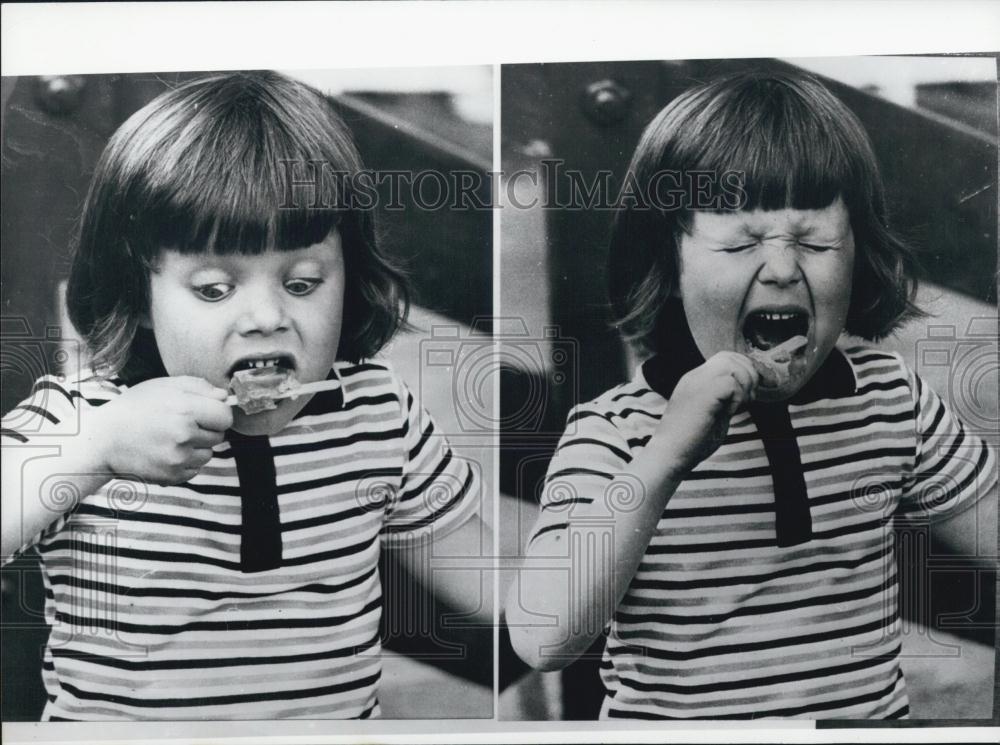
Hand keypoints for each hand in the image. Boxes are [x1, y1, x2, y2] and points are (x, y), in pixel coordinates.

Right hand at [91, 376, 232, 484]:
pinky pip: (195, 469)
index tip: (206, 412)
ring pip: (208, 454)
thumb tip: (225, 397)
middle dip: (206, 430)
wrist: (103, 440)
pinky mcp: (172, 476)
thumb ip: (200, 387)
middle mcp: (184, 435)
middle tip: (182, 424)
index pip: (226, 416)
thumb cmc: (135, 408)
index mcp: (185, 409)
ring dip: (197, 447)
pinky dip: (186, 463)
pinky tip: (166, 452)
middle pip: (219, 436)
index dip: (217, 413)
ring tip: (171, 439)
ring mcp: (178, 458)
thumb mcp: (164, 386)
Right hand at [652, 352, 759, 476]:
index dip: (744, 370)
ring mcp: (698, 382)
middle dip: (749, 376)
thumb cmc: (691, 440)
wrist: (670, 454)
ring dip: (744, 387)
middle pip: (731, 357)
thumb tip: (747, 391)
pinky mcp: (703, 393)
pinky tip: (729, 413)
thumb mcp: (711, 412)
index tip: (750, 392)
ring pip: (733, 366)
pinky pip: (731, 384)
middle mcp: (695, 375)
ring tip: (737, 407)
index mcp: (695, 379)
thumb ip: (724, 398)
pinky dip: (737, 398)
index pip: (725, 358)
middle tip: (748, 400)